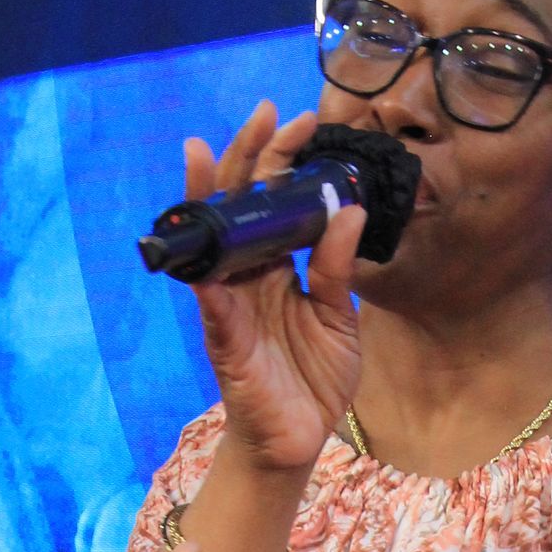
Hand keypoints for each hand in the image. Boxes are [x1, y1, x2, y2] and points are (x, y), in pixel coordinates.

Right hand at [184, 100, 366, 472]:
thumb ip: (336, 267)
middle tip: (267, 111)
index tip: (302, 120)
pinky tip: (203, 233)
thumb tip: (348, 209)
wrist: (298, 440)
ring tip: (203, 150)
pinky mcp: (223, 337)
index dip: (283, 159)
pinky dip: (204, 266)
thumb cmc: (312, 379)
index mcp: (277, 266)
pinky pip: (209, 297)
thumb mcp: (339, 317)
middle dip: (249, 156)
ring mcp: (230, 303)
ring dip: (207, 195)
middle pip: (240, 204)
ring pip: (211, 238)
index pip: (274, 201)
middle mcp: (248, 276)